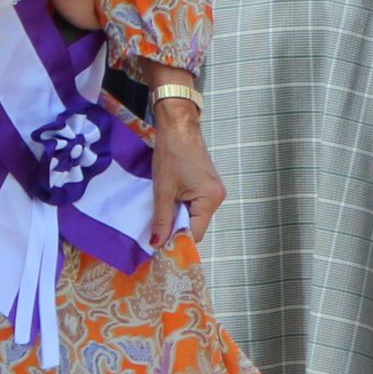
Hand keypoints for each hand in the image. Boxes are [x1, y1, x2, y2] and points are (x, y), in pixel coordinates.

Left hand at [145, 96, 224, 247]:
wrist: (178, 128)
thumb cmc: (171, 155)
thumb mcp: (163, 190)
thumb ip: (162, 219)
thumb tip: (157, 243)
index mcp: (210, 200)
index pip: (196, 233)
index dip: (178, 240)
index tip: (159, 246)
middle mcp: (217, 198)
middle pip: (196, 225)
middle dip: (176, 228)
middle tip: (155, 231)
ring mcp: (213, 191)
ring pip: (194, 215)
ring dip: (177, 216)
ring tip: (160, 215)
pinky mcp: (207, 185)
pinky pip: (194, 204)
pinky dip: (181, 206)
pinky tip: (168, 203)